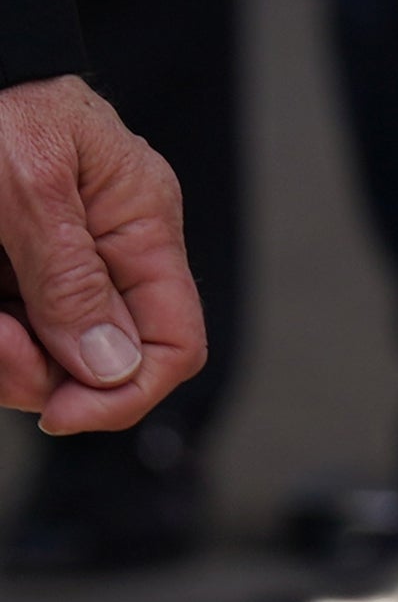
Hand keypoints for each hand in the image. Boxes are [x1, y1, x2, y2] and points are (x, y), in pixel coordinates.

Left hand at [0, 75, 203, 434]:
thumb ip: (71, 278)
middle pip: (99, 364)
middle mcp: (110, 254)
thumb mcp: (30, 190)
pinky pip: (10, 332)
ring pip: (44, 358)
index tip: (58, 411)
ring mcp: (59, 266)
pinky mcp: (14, 272)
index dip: (126, 392)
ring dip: (1, 355)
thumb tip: (114, 366)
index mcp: (142, 225)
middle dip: (37, 373)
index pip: (175, 340)